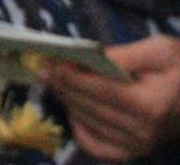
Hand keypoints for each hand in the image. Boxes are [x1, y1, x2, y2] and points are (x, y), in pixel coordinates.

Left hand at [47, 35, 179, 160]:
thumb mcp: (160, 51)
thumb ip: (124, 54)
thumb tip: (87, 57)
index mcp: (151, 104)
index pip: (100, 90)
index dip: (72, 76)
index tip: (50, 60)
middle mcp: (143, 131)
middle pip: (89, 106)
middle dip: (63, 85)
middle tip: (43, 67)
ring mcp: (138, 146)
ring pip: (87, 123)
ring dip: (67, 101)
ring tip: (54, 81)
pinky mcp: (133, 153)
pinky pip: (95, 146)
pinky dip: (80, 128)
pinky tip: (74, 109)